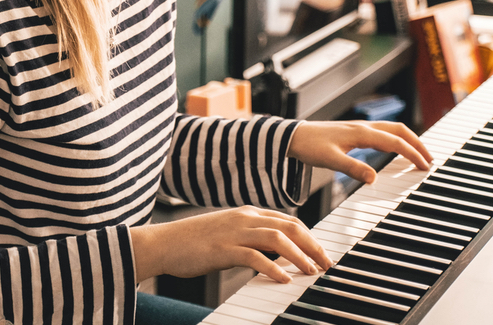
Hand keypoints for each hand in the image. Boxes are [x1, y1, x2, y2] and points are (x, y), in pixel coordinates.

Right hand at [130, 206, 332, 283]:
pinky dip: (272, 267)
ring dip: (298, 255)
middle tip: (326, 263)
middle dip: (312, 244)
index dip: (309, 236)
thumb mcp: (229, 232)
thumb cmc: (196, 241)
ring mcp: (235, 232)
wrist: (166, 242)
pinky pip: (254, 256)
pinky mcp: (223, 249)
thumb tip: (275, 251)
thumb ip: (251, 236)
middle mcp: (246, 218)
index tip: (321, 252)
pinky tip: (283, 278)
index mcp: (249, 213)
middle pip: (289, 226)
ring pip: (277, 238)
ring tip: (311, 271)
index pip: (288, 220)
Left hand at [287, 120, 432, 183]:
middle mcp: (363, 127)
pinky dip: (396, 138)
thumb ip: (353, 169)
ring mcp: (360, 127)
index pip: (395, 142)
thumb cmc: (310, 146)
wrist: (293, 136)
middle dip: (417, 143)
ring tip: (418, 154)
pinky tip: (395, 148)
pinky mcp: (354, 131)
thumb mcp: (331, 160)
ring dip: (408, 139)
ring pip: (391, 129)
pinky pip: (382, 132)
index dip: (412, 153)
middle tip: (429, 160)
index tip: (425, 166)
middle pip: (399, 130)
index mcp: (361, 133)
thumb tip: (374, 179)